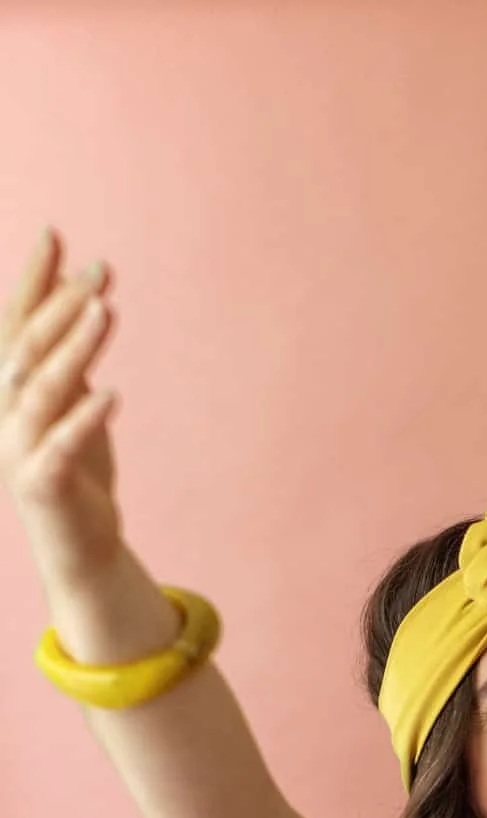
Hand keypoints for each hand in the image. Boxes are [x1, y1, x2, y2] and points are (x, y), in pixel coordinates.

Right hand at [0, 227, 124, 595]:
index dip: (32, 280)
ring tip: (106, 311)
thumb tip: (84, 301)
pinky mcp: (43, 486)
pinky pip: (62, 446)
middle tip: (101, 269)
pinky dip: (85, 419)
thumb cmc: (78, 475)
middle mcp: (3, 415)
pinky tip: (113, 394)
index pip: (16, 324)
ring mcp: (18, 450)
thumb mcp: (74, 406)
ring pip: (41, 389)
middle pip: (28, 348)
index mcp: (8, 391)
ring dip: (73, 348)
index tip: (56, 234)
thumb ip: (71, 360)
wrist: (79, 550)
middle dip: (61, 304)